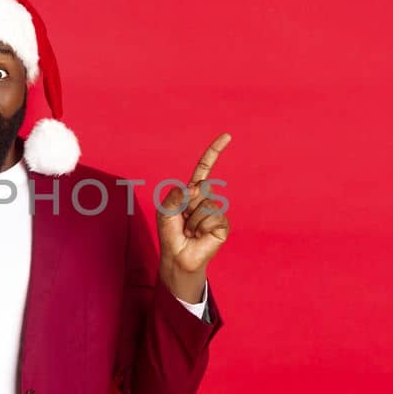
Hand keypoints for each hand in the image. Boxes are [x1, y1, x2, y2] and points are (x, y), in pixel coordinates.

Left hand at [157, 133, 231, 301]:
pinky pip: (213, 217)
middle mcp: (205, 199)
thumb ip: (174, 196)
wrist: (178, 258)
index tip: (227, 136)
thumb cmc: (170, 235)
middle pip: (201, 188)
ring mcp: (215, 212)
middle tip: (183, 221)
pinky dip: (202, 227)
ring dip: (193, 220)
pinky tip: (199, 236)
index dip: (214, 152)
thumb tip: (194, 187)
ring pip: (206, 204)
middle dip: (187, 205)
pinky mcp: (222, 225)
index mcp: (191, 192)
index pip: (204, 169)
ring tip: (190, 231)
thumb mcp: (165, 212)